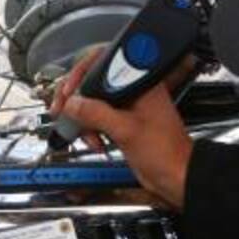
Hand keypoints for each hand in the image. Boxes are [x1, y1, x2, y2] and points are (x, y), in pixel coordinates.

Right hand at [49, 49, 194, 209]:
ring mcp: (127, 106)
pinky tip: (95, 141)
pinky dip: (91, 129)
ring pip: (93, 101)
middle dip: (77, 98)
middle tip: (62, 109)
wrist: (175, 177)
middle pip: (94, 82)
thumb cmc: (166, 152)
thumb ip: (96, 113)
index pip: (104, 61)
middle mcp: (133, 90)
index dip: (82, 72)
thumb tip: (72, 103)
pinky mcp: (122, 121)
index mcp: (140, 82)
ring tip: (83, 133)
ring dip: (83, 118)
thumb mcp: (126, 130)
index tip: (69, 89)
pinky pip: (98, 118)